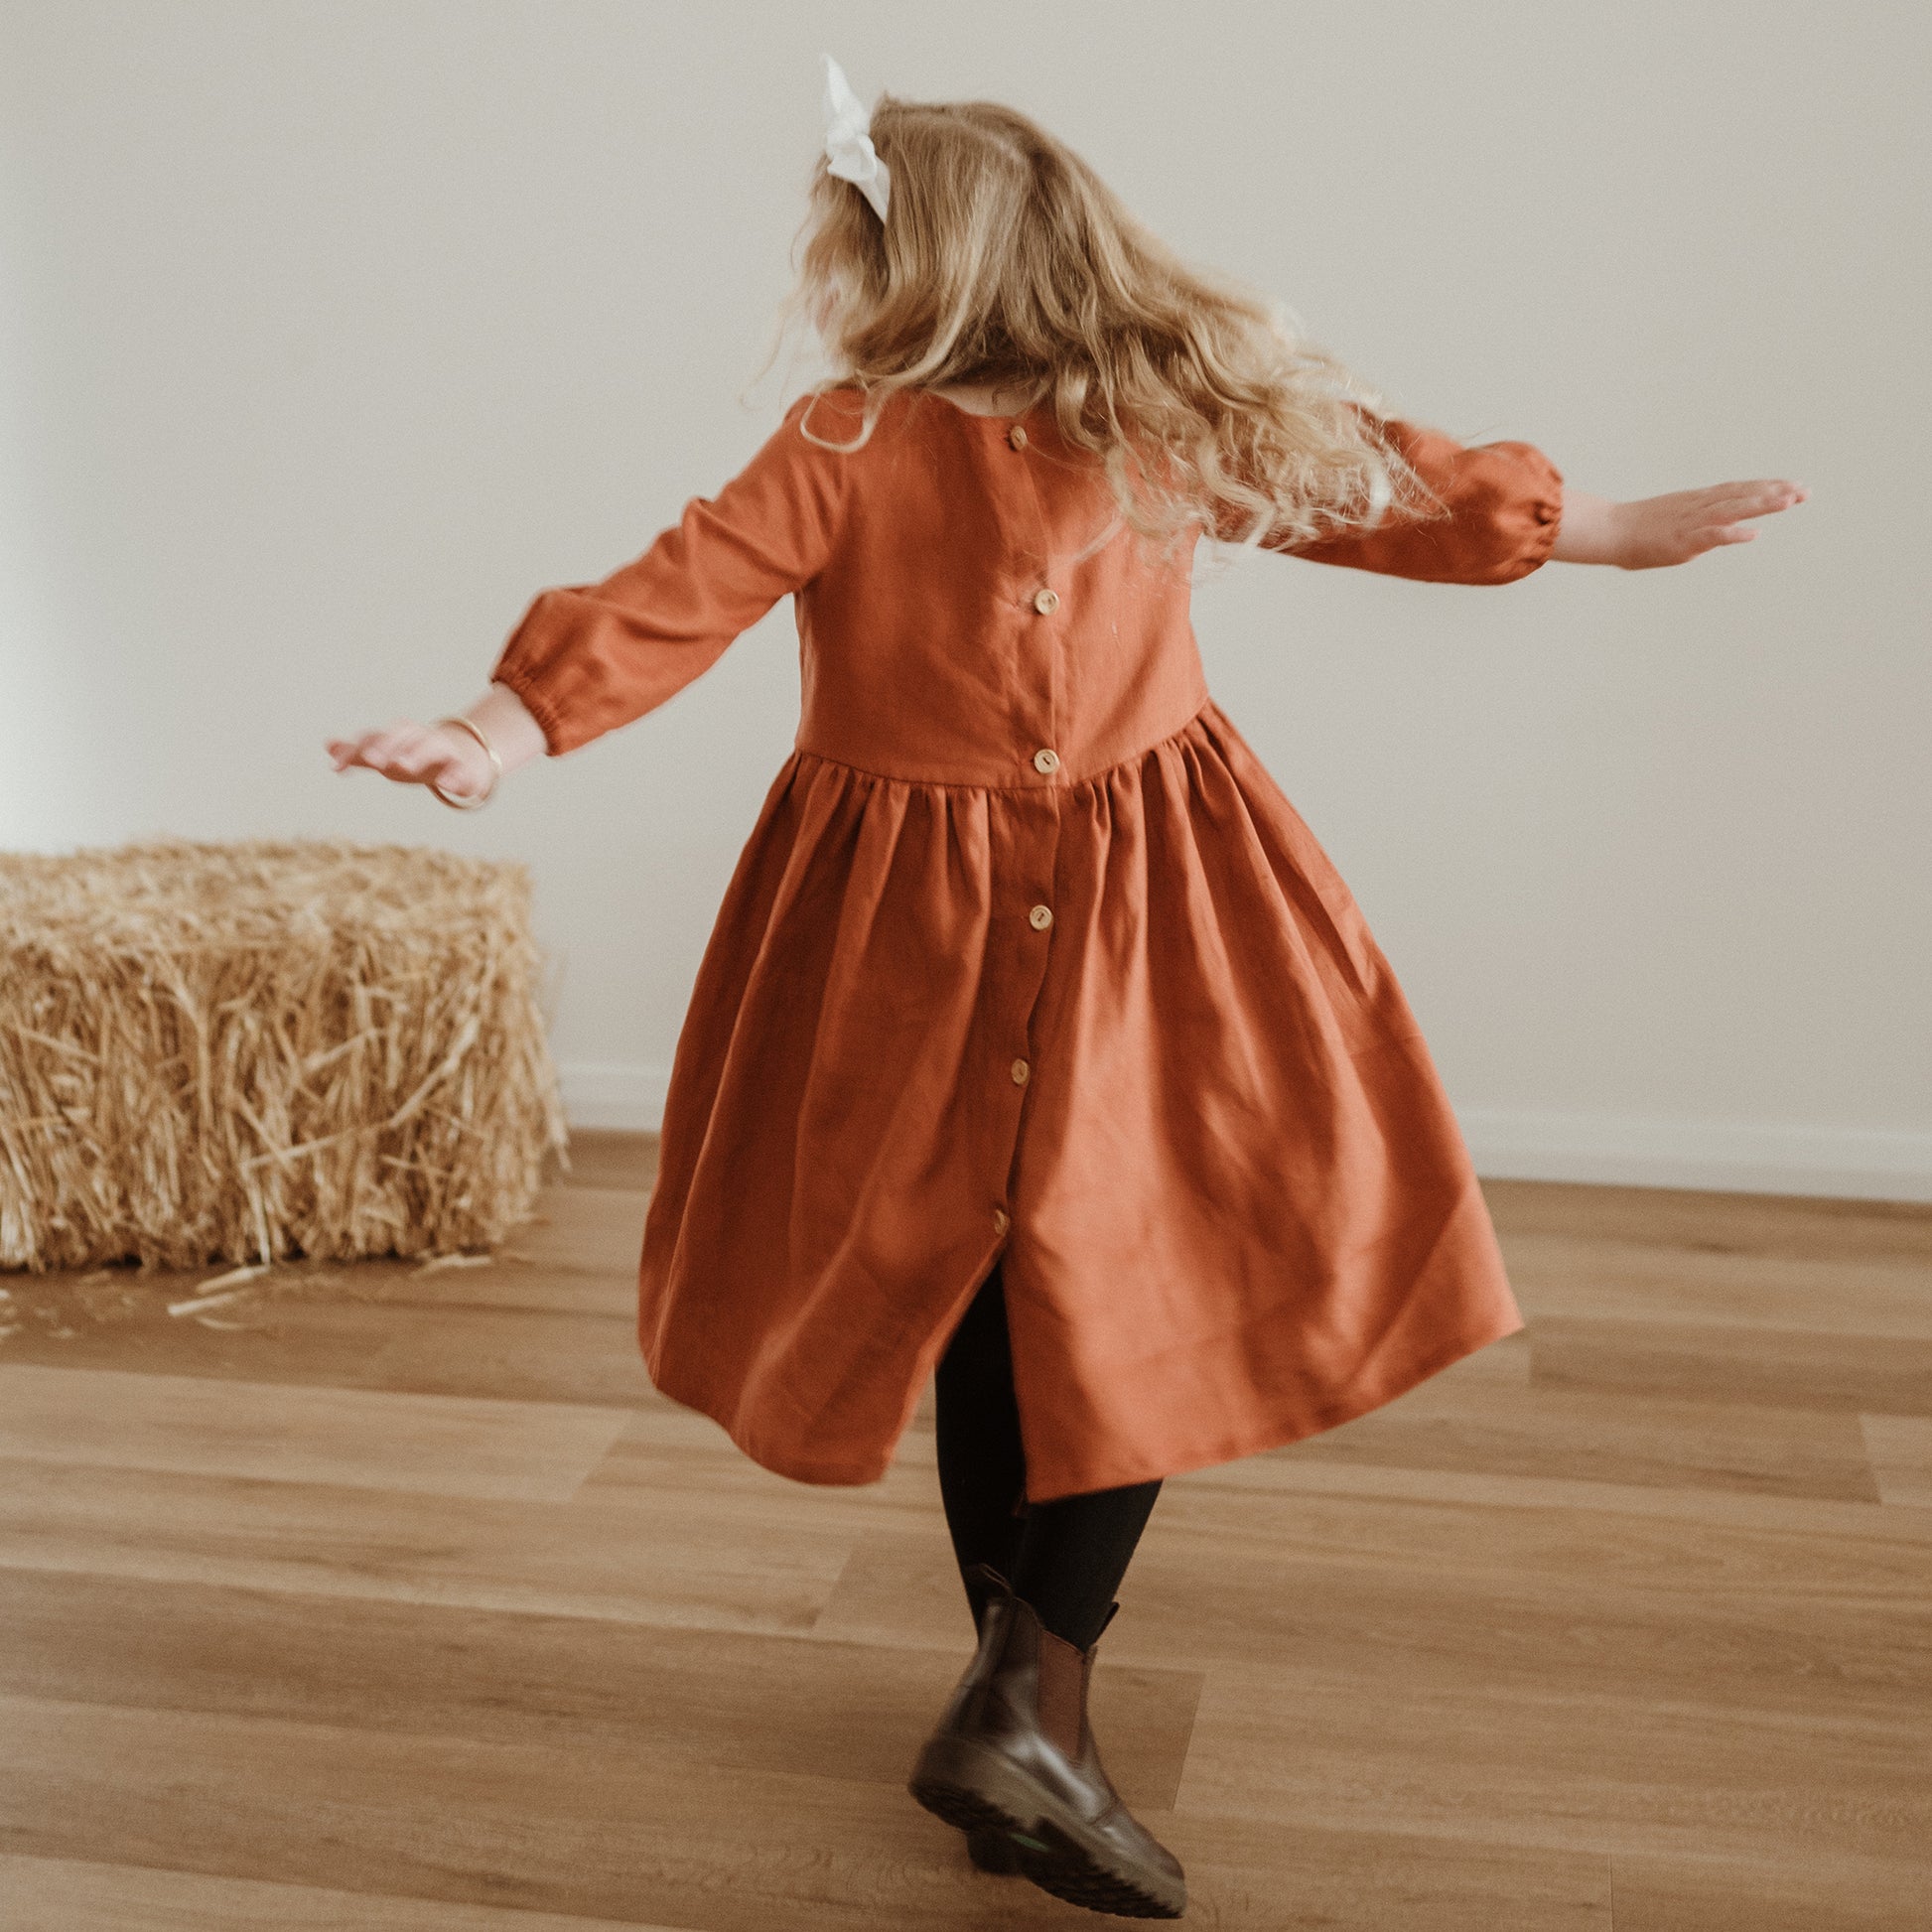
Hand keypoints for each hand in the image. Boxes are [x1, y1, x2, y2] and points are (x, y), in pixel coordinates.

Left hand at [326, 719, 493, 798]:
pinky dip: (455, 776)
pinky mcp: (465, 770)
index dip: (355, 750)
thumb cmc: (418, 757)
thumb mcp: (389, 755)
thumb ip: (359, 753)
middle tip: (373, 761)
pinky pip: (461, 771)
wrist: (465, 758)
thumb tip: (328, 745)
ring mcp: (445, 752)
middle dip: (388, 745)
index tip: (336, 768)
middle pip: (404, 735)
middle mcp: (422, 738)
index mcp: (401, 735)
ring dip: (418, 754)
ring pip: (432, 748)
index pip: (375, 738)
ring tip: (403, 766)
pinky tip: (447, 785)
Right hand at [1554, 479, 1806, 567]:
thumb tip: (1704, 541)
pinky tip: (1755, 534)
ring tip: (1791, 501)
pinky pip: (1713, 536)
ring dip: (1763, 505)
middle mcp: (1699, 506)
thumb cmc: (1632, 532)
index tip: (1792, 485)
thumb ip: (1693, 530)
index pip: (1738, 489)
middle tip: (1806, 491)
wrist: (1608, 530)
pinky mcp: (1682, 540)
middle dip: (1775, 492)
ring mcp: (1692, 522)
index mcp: (1696, 501)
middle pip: (1743, 494)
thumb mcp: (1669, 524)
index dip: (1766, 486)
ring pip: (1734, 509)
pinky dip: (1734, 534)